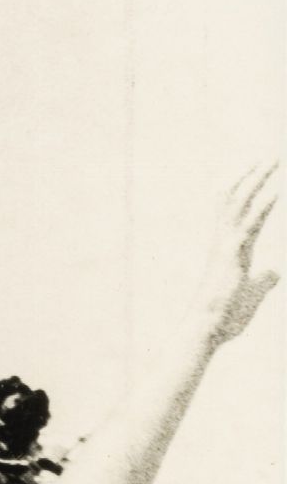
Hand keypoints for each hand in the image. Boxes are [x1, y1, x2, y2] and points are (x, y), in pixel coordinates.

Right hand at [200, 163, 278, 350]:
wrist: (206, 328)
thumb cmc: (225, 315)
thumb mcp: (251, 293)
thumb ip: (263, 279)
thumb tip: (276, 270)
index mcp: (229, 246)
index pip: (238, 208)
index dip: (248, 186)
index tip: (260, 168)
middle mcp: (224, 239)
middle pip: (237, 197)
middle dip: (254, 174)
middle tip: (270, 156)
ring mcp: (227, 244)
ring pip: (240, 203)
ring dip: (257, 180)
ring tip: (272, 162)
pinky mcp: (232, 254)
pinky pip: (249, 224)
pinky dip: (262, 206)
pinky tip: (275, 193)